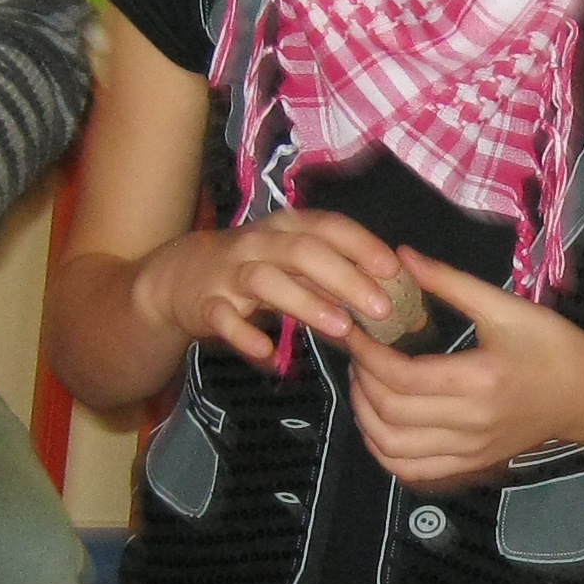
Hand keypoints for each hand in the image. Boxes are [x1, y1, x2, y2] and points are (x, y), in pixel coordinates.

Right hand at [130, 211, 401, 369]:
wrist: (180, 276)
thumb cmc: (257, 269)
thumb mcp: (296, 263)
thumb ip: (341, 279)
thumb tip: (402, 304)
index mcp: (288, 227)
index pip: (330, 227)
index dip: (363, 246)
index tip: (395, 270)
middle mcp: (260, 243)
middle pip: (305, 252)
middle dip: (346, 279)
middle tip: (382, 310)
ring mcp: (230, 272)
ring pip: (267, 281)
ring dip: (306, 303)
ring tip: (341, 329)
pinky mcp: (206, 304)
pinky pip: (225, 319)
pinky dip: (246, 337)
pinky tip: (271, 356)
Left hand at [348, 250, 583, 487]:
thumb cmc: (552, 347)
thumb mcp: (505, 307)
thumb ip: (450, 282)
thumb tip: (402, 257)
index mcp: (479, 380)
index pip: (402, 376)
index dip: (367, 354)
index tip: (356, 331)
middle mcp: (470, 422)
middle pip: (390, 411)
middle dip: (361, 379)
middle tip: (358, 352)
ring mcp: (469, 450)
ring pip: (393, 447)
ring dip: (365, 417)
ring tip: (363, 384)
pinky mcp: (469, 464)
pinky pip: (412, 469)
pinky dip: (383, 450)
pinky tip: (378, 423)